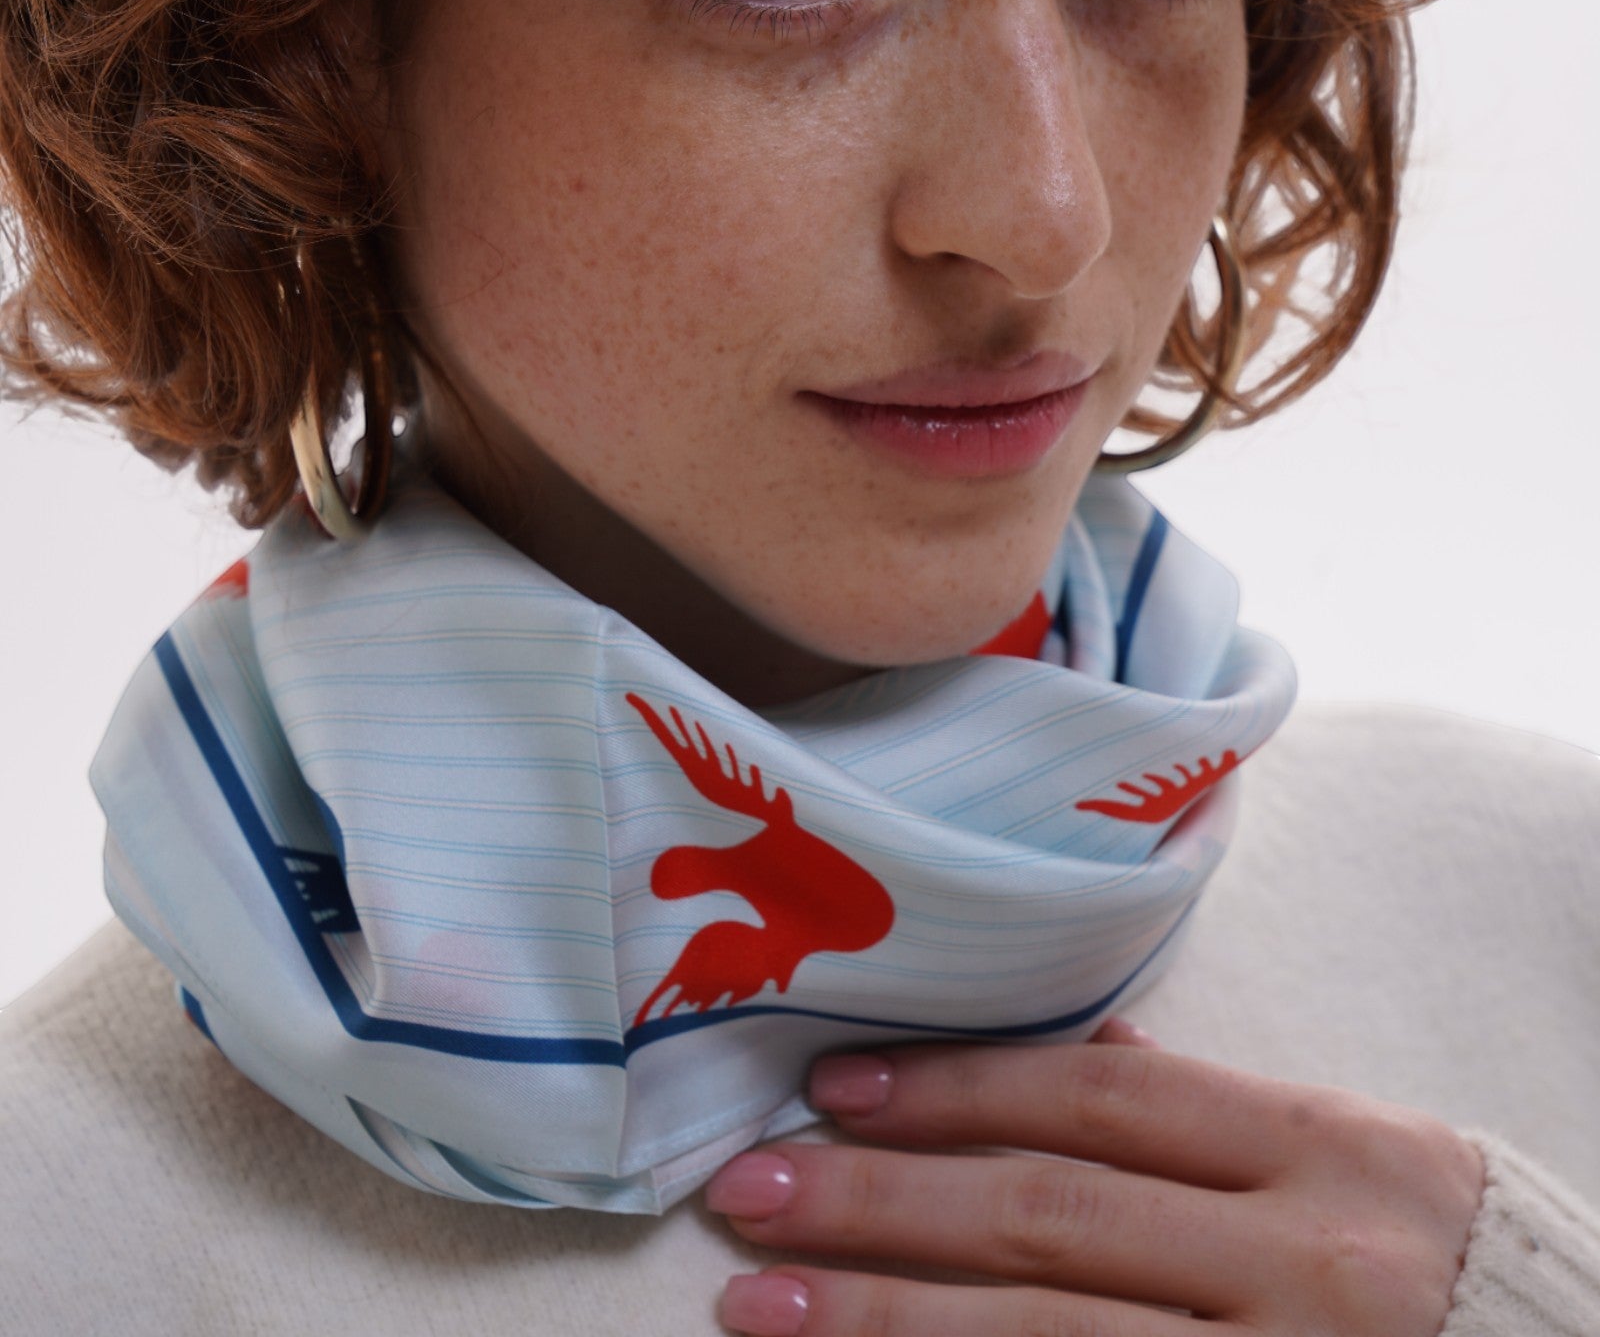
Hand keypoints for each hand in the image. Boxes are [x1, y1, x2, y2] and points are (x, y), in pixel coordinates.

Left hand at [706, 1019, 1484, 1335]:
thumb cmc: (1444, 1269)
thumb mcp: (1357, 1161)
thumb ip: (1214, 1113)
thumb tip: (1072, 1048)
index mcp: (1323, 1156)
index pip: (1101, 1102)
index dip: (954, 1088)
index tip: (829, 1085)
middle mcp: (1304, 1271)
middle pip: (1049, 1220)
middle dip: (882, 1203)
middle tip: (748, 1190)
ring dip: (888, 1325)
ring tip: (759, 1308)